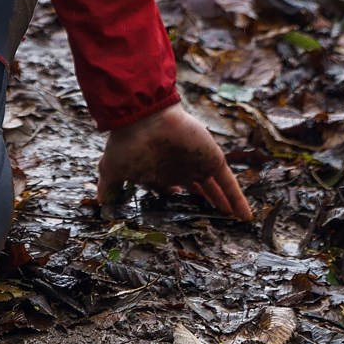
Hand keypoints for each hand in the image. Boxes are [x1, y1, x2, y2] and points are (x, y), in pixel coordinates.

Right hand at [98, 102, 252, 220]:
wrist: (143, 120)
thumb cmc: (127, 145)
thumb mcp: (112, 169)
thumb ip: (107, 186)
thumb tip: (98, 203)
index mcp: (161, 171)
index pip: (173, 189)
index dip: (177, 200)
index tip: (182, 213)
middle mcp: (181, 167)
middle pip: (198, 190)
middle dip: (205, 205)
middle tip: (215, 223)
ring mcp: (198, 164)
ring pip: (216, 189)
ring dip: (224, 205)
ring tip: (234, 222)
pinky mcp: (212, 160)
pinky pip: (229, 183)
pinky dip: (238, 199)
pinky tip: (245, 215)